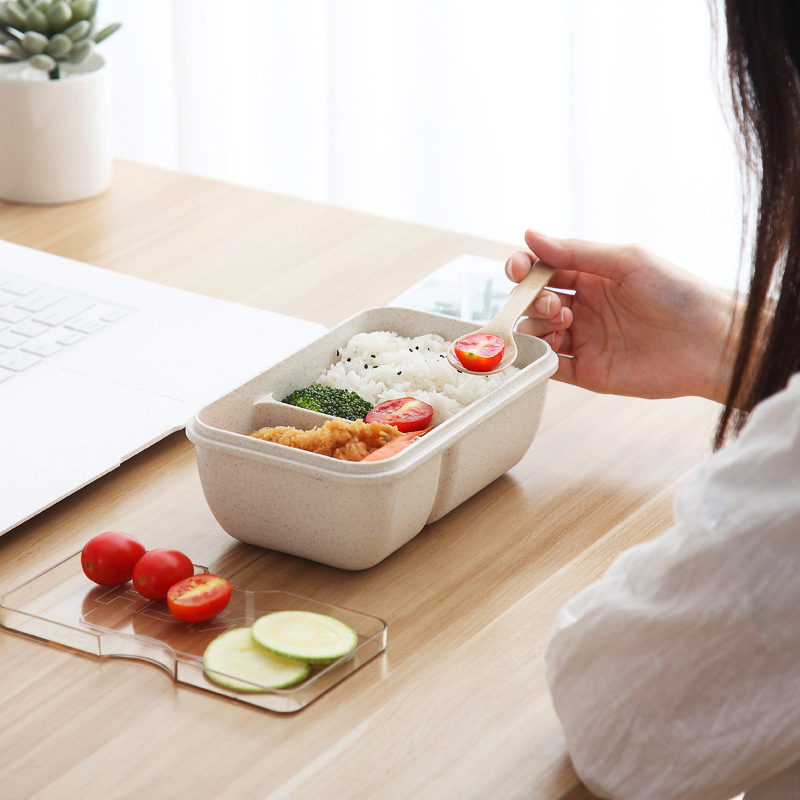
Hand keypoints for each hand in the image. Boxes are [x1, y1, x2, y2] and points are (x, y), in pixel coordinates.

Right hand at [506, 230, 739, 401]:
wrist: (711, 343)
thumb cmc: (678, 294)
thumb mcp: (626, 261)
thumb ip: (576, 252)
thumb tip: (530, 235)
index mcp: (590, 277)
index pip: (542, 270)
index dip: (524, 268)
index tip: (519, 270)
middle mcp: (583, 308)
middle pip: (534, 303)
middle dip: (533, 301)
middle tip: (557, 305)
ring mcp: (583, 340)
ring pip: (535, 333)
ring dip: (535, 327)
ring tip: (562, 324)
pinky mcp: (586, 371)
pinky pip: (548, 366)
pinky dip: (538, 357)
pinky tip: (549, 347)